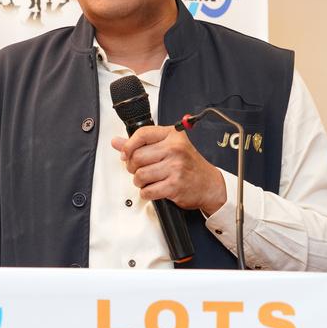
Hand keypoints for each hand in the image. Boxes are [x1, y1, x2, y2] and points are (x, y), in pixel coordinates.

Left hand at [111, 125, 226, 214]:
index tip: (125, 154)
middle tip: (139, 170)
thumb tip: (117, 142)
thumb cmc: (188, 165)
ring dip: (139, 181)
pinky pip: (147, 191)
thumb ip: (141, 144)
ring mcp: (175, 167)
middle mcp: (175, 149)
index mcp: (172, 135)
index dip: (128, 146)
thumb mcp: (168, 147)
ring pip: (140, 175)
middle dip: (133, 167)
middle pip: (137, 157)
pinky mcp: (174, 185)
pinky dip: (146, 193)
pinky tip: (153, 189)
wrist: (209, 184)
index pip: (141, 134)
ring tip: (148, 180)